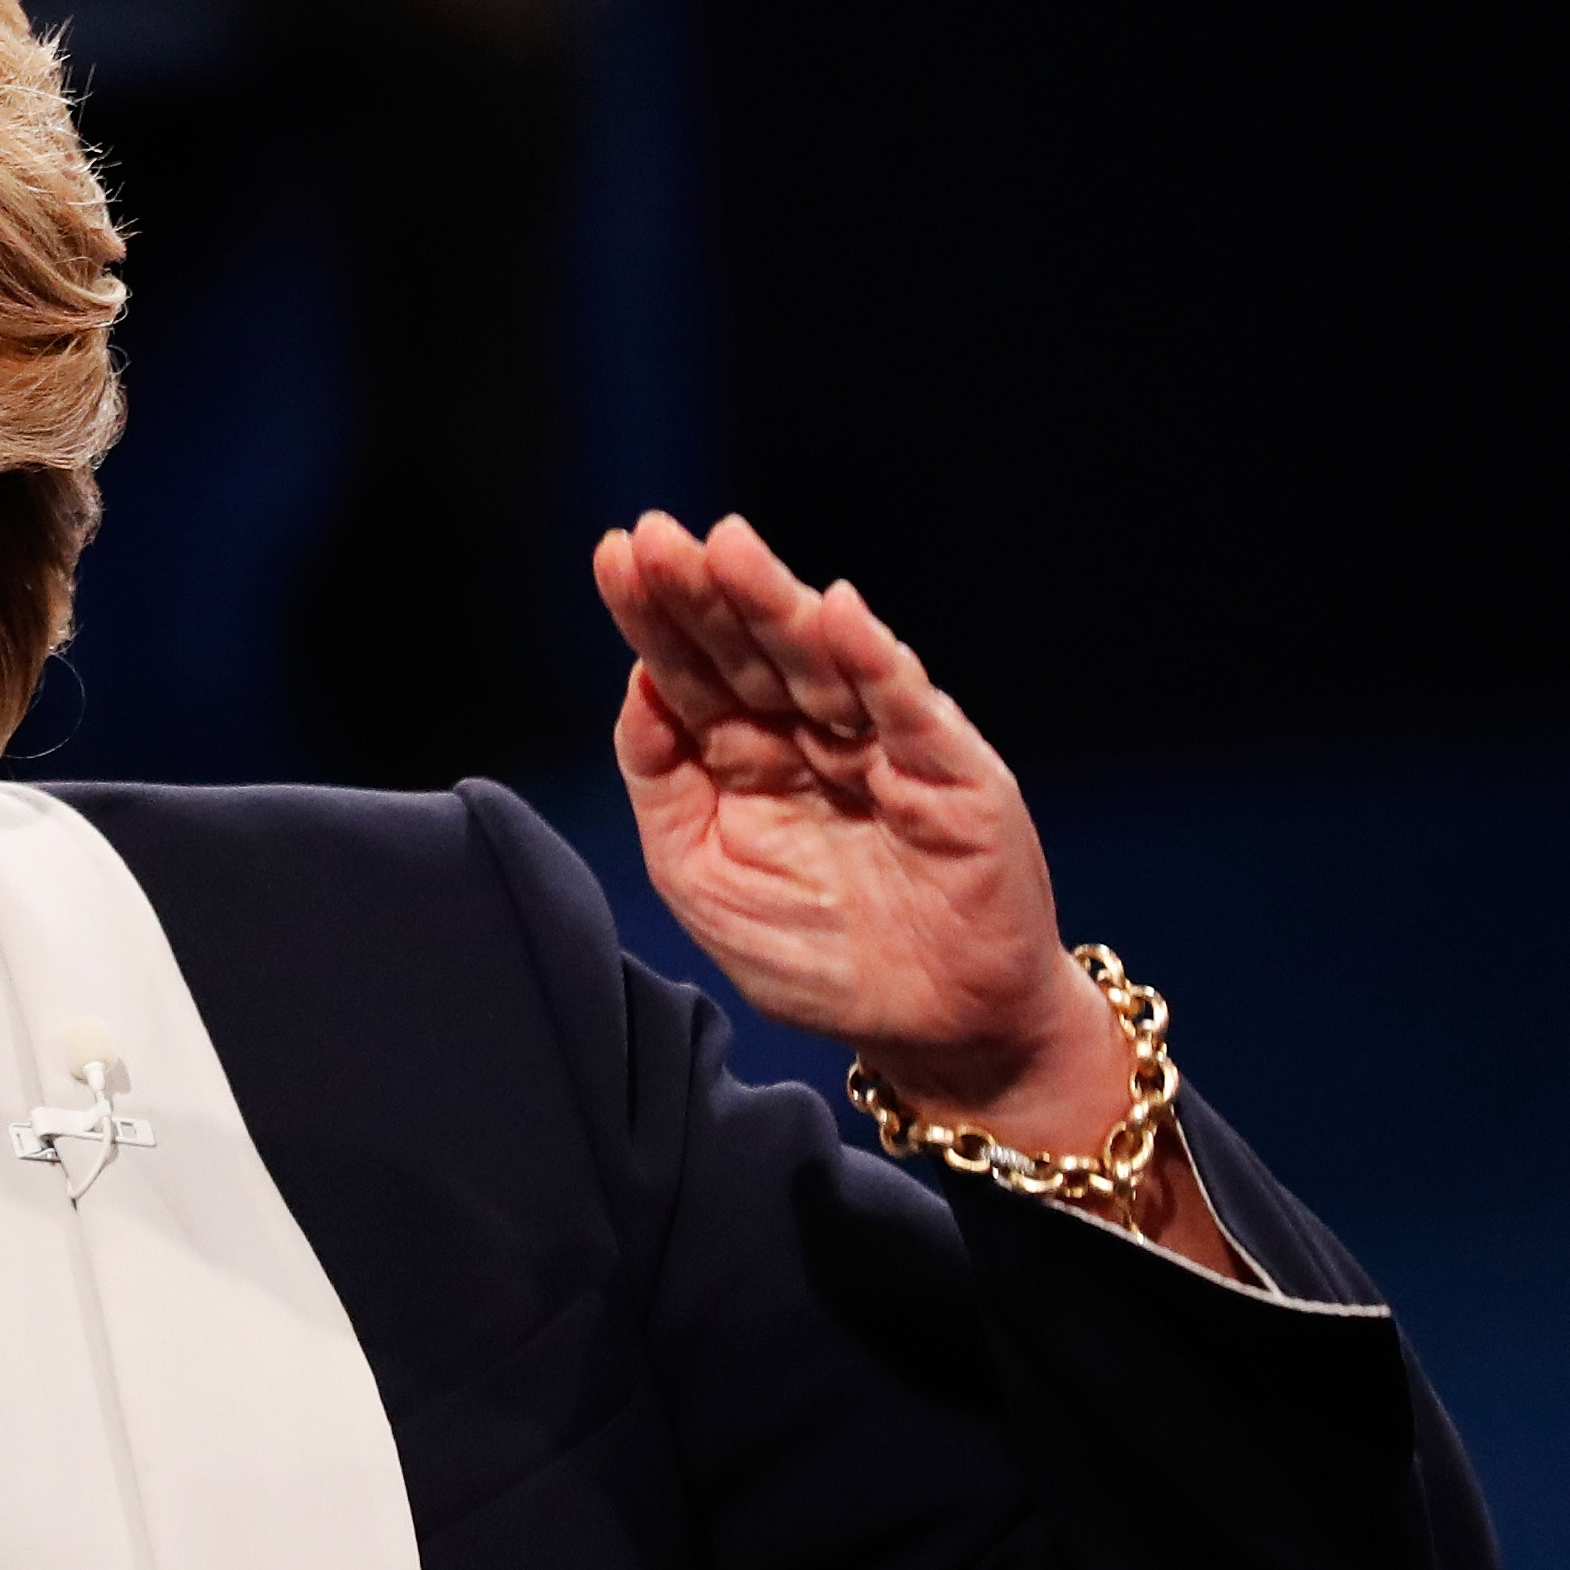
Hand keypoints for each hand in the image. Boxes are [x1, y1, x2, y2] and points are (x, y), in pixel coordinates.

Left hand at [593, 512, 1126, 1149]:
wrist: (934, 1032)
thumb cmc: (813, 953)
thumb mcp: (701, 872)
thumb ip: (663, 781)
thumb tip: (637, 686)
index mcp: (744, 757)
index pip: (690, 672)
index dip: (655, 616)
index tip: (614, 554)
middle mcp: (811, 737)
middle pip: (749, 650)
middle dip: (704, 593)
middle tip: (656, 536)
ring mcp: (883, 748)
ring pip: (822, 662)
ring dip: (775, 604)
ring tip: (727, 547)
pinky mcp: (954, 776)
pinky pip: (909, 711)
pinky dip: (875, 661)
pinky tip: (837, 612)